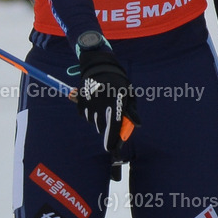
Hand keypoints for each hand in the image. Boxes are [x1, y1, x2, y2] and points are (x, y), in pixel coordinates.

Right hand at [75, 34, 139, 152]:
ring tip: (103, 104)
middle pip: (102, 127)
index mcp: (116, 100)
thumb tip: (137, 125)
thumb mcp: (129, 96)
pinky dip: (89, 113)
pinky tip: (95, 101)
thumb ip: (132, 111)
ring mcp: (89, 101)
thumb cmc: (119, 85)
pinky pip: (84, 115)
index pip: (114, 125)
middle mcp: (101, 101)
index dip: (112, 139)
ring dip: (98, 118)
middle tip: (110, 114)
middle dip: (106, 126)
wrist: (101, 67)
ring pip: (93, 121)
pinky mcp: (80, 100)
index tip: (111, 149)